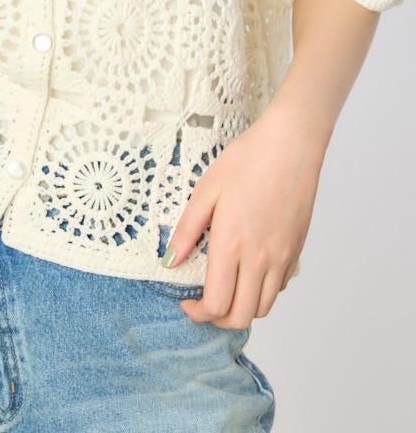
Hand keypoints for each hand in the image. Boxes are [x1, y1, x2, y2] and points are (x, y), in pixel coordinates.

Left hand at [162, 106, 325, 327]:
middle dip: (218, 320)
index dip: (198, 313)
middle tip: (203, 303)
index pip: (217, 305)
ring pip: (263, 307)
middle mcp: (260, 259)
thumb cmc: (247, 160)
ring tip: (225, 289)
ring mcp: (282, 257)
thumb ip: (187, 229)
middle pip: (241, 317)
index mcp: (232, 244)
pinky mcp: (296, 250)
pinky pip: (279, 287)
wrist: (291, 144)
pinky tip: (249, 270)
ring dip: (241, 308)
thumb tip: (169, 261)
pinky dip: (262, 291)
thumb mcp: (206, 189)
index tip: (186, 303)